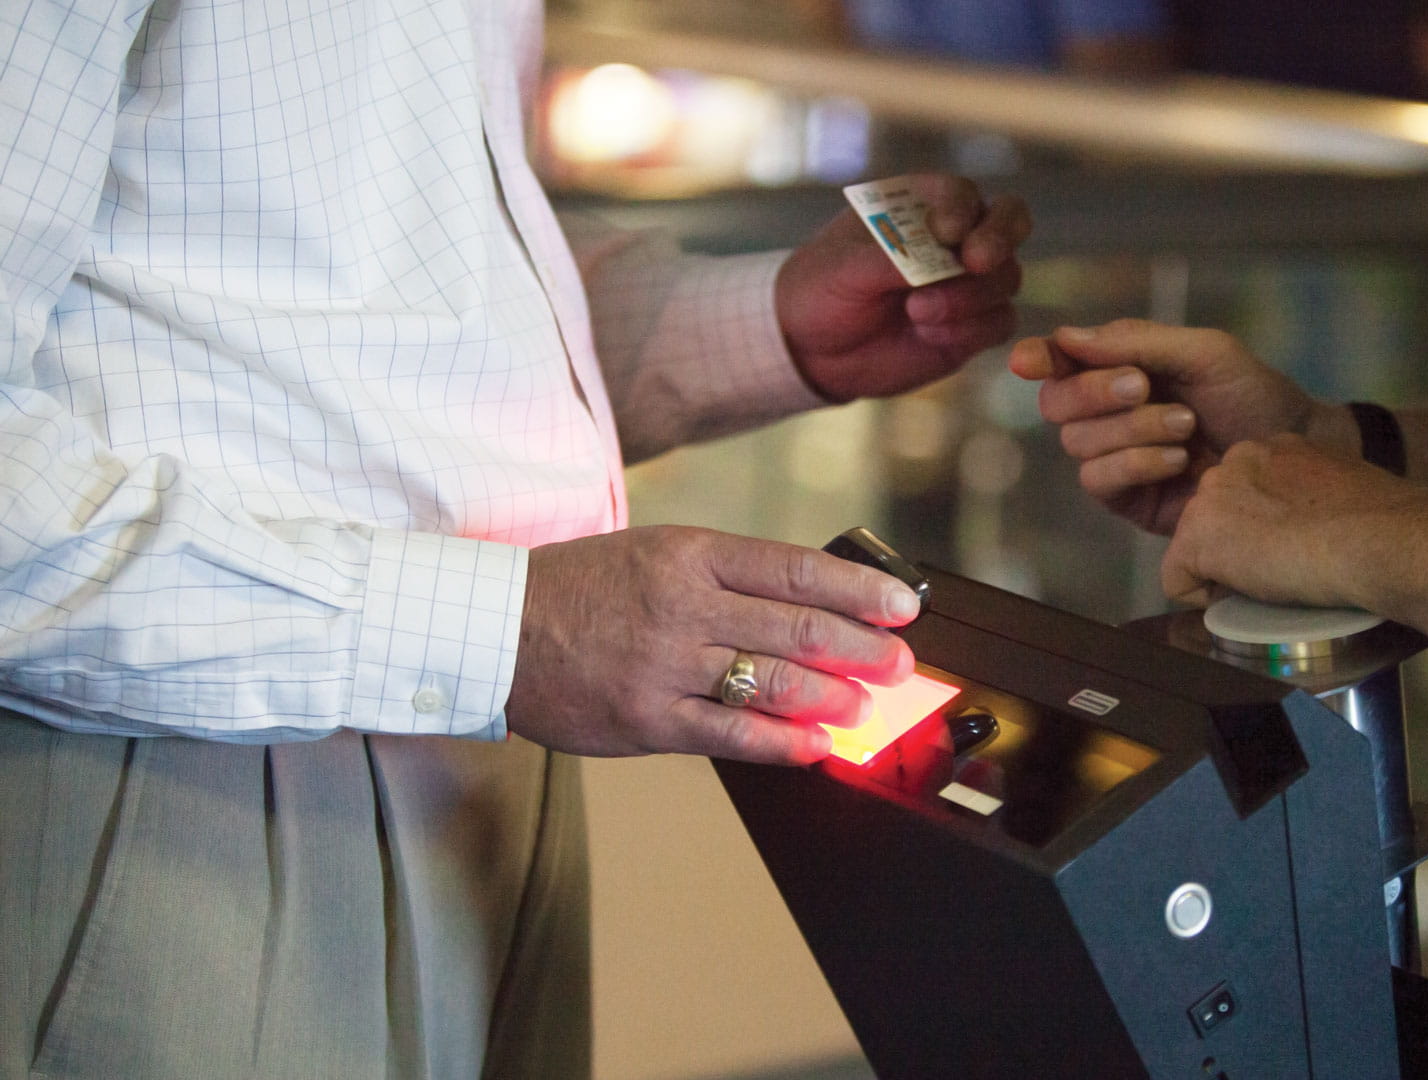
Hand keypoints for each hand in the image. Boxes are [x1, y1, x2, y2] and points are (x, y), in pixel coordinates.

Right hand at [504, 526, 921, 763]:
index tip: (904, 605)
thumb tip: (813, 602)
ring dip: (834, 696)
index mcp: (691, 554)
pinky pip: (732, 735)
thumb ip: (730, 576)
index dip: (860, 591)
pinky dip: (784, 742)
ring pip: (773, 682)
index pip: (796, 569)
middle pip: (798, 627)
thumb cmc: (584, 588)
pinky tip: (818, 745)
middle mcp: (684, 605)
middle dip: (863, 648)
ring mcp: (666, 664)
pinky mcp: (649, 718)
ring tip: (866, 704)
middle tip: (900, 662)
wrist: (495, 627)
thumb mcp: (658, 553)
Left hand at [776, 175, 1029, 400]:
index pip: (963, 194)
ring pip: (1006, 277)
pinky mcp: (973, 327)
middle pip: (1010, 220)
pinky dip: (970, 329)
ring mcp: (969, 283)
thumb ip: (891, 258)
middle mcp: (956, 238)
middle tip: (976, 262)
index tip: (945, 232)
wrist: (813, 350)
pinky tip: (929, 335)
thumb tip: (942, 260)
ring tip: (916, 313)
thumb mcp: (842, 268)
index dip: (962, 209)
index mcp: (922, 205)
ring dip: (969, 297)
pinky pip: (999, 322)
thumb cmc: (821, 289)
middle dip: (1000, 238)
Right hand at [1008, 319, 1331, 534]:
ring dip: (1131, 429)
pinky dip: (1136, 463)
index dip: (1039, 358)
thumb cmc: (1252, 394)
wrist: (1293, 449)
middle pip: (1058, 402)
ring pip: (1077, 442)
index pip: (1061, 361)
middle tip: (1142, 385)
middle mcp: (1108, 411)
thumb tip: (1068, 335)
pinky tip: (1177, 459)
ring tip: (1186, 426)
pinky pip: (1099, 480)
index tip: (1031, 361)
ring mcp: (1115, 456)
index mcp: (1119, 367)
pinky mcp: (1128, 498)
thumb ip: (1137, 342)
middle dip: (1095, 391)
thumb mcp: (1203, 352)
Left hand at [1161, 435, 1419, 607]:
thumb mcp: (1340, 490)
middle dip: (1235, 544)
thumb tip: (1312, 524)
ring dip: (1222, 568)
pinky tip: (1242, 599)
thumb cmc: (1380, 524)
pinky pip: (1176, 580)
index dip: (1261, 525)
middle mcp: (1234, 460)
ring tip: (1268, 583)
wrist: (1380, 539)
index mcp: (1272, 448)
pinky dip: (1200, 598)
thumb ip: (1312, 496)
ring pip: (1195, 544)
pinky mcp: (1197, 538)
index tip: (1291, 546)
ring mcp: (1211, 496)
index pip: (1245, 490)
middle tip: (1279, 568)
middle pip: (1215, 514)